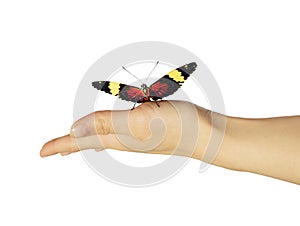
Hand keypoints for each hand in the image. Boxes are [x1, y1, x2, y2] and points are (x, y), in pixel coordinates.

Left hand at [40, 100, 211, 158]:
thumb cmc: (178, 126)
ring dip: (86, 137)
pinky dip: (106, 129)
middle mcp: (125, 138)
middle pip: (90, 141)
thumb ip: (106, 124)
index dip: (60, 144)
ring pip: (103, 134)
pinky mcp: (147, 125)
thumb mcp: (139, 121)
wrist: (206, 132)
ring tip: (75, 141)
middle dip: (70, 145)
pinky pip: (118, 128)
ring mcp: (136, 133)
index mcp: (119, 137)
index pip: (82, 141)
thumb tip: (75, 130)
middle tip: (54, 150)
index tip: (42, 152)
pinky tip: (107, 132)